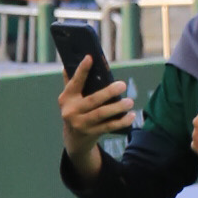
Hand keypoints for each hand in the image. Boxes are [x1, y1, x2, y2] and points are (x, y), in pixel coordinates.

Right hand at [59, 53, 135, 169]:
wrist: (74, 139)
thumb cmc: (76, 111)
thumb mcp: (70, 98)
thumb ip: (70, 82)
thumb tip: (69, 63)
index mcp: (66, 98)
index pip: (75, 82)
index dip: (82, 70)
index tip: (90, 57)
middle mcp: (71, 111)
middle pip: (92, 100)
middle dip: (108, 92)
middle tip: (123, 85)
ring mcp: (81, 124)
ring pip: (101, 114)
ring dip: (117, 108)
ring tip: (130, 101)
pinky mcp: (91, 133)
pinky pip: (109, 126)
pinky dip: (121, 122)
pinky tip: (131, 116)